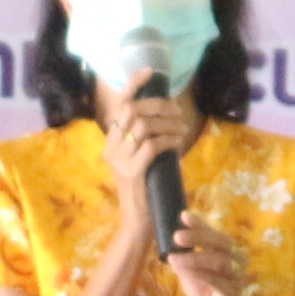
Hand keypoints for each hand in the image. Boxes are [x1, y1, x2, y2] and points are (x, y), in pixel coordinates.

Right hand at [99, 93, 197, 228]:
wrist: (138, 223)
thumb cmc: (146, 191)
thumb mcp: (142, 161)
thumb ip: (147, 141)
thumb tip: (169, 117)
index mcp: (112, 143)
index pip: (119, 106)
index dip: (134, 84)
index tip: (151, 72)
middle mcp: (112, 149)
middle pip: (133, 111)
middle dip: (159, 105)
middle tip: (178, 112)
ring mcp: (120, 161)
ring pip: (143, 126)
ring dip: (168, 123)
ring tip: (182, 127)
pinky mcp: (132, 173)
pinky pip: (152, 146)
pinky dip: (169, 139)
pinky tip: (179, 141)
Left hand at [172, 213, 252, 295]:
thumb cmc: (205, 292)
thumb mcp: (191, 271)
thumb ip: (185, 256)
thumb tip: (170, 240)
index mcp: (227, 252)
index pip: (214, 233)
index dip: (200, 224)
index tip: (184, 216)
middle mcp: (236, 261)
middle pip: (221, 243)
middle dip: (198, 237)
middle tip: (176, 236)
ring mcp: (236, 278)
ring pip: (218, 262)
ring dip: (194, 258)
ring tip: (173, 258)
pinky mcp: (232, 295)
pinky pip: (219, 282)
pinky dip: (202, 275)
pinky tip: (185, 272)